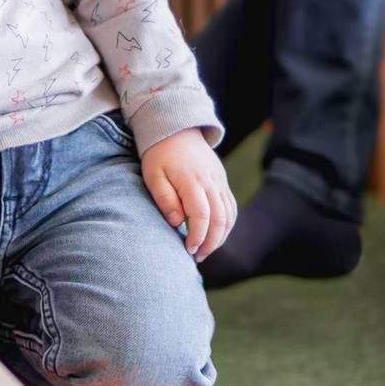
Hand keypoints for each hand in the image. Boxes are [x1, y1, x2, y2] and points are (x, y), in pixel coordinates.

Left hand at [141, 128, 237, 261]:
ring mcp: (220, 180)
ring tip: (205, 250)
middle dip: (211, 243)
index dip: (197, 236)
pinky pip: (231, 206)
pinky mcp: (222, 180)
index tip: (188, 249)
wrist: (176, 128)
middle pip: (220, 219)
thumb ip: (165, 199)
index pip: (201, 215)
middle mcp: (211, 181)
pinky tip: (215, 235)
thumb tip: (178, 223)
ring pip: (230, 214)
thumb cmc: (159, 154)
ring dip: (221, 236)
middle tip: (197, 257)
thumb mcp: (153, 175)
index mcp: (192, 180)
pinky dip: (227, 224)